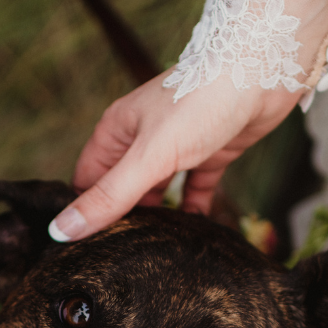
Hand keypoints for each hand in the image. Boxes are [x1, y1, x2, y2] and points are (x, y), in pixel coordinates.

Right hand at [49, 69, 300, 241]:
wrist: (264, 66)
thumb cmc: (201, 100)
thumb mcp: (149, 157)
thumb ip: (109, 197)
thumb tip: (62, 230)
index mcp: (118, 132)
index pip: (86, 180)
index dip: (83, 213)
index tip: (85, 250)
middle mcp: (143, 139)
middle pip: (122, 190)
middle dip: (121, 221)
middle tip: (121, 261)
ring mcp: (178, 146)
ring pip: (158, 192)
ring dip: (158, 219)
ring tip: (155, 253)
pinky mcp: (211, 153)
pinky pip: (195, 190)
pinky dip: (193, 210)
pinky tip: (193, 233)